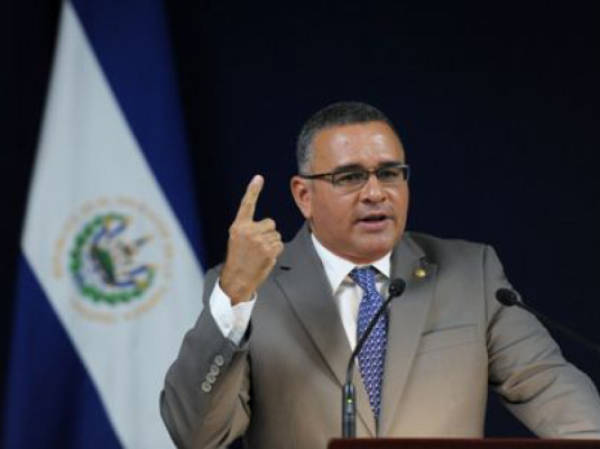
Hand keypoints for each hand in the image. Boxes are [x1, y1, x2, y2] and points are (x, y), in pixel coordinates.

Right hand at [220, 175, 283, 304]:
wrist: (237, 279)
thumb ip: (248, 229)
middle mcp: (249, 231)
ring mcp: (260, 241)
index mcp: (238, 226)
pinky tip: (265, 257)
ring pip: (276, 234)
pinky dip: (275, 251)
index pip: (247, 205)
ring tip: (259, 253)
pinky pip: (279, 244)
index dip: (253, 190)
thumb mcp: (236, 239)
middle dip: (268, 232)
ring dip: (271, 243)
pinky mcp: (269, 250)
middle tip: (257, 245)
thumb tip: (269, 225)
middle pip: (271, 223)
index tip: (258, 178)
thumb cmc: (238, 258)